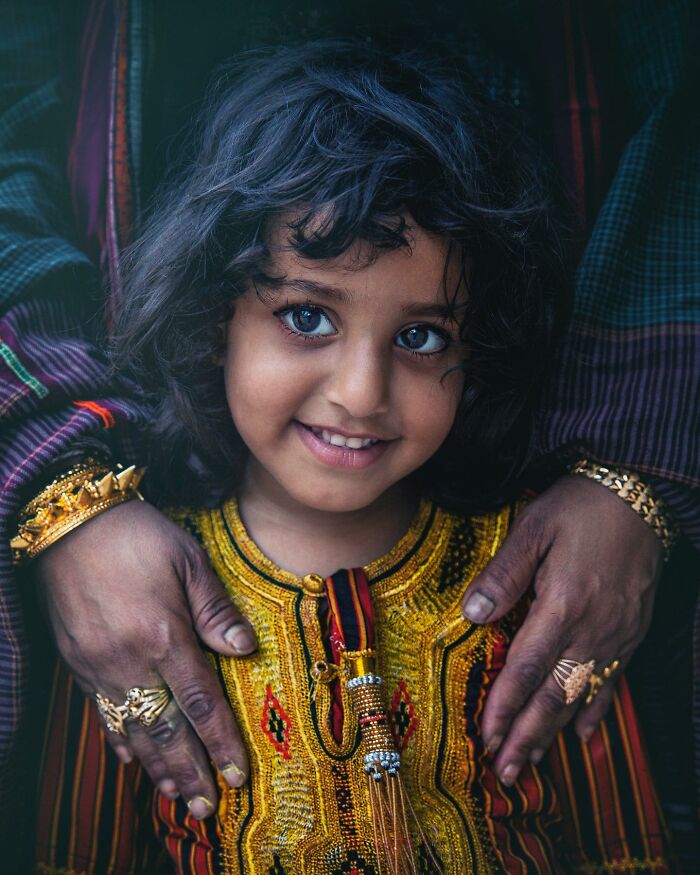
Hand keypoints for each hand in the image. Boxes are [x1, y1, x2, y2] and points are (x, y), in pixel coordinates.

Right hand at [34, 499, 256, 818]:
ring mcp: (100, 667)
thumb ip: (215, 610)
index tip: (237, 773)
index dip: (220, 743)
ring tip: (176, 796)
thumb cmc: (137, 535)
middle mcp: (131, 662)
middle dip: (190, 771)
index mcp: (165, 636)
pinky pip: (102, 713)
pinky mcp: (78, 663)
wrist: (70, 525)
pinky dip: (120, 741)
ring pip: (133, 730)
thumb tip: (245, 649)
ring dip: (156, 767)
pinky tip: (131, 760)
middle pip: (166, 730)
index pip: (201, 703)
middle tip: (207, 805)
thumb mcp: (188, 560)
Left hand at [461, 475, 663, 785]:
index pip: (526, 668)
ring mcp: (616, 634)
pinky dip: (596, 711)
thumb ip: (504, 573)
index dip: (505, 706)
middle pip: (554, 695)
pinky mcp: (632, 631)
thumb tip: (472, 614)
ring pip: (581, 696)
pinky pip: (612, 681)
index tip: (486, 737)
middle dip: (527, 736)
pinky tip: (584, 735)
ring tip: (532, 762)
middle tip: (505, 773)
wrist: (640, 494)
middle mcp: (592, 629)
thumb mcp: (534, 528)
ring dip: (555, 732)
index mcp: (562, 604)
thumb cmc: (581, 506)